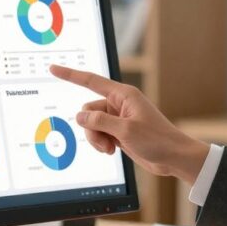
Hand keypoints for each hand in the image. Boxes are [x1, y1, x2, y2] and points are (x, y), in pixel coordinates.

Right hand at [49, 65, 209, 183]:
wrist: (173, 157)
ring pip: (92, 125)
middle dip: (91, 128)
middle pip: (88, 110)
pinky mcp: (118, 131)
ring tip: (110, 149)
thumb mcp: (125, 130)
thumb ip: (99, 122)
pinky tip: (113, 150)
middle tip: (105, 142)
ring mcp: (118, 119)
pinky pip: (99, 134)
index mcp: (123, 95)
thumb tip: (80, 116)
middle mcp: (119, 104)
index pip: (90, 81)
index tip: (53, 68)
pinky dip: (101, 143)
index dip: (70, 75)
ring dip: (97, 139)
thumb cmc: (157, 140)